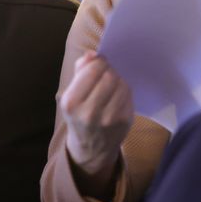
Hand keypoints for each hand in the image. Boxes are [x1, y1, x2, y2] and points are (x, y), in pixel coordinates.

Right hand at [60, 51, 133, 176]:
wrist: (91, 147)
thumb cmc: (80, 114)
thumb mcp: (72, 93)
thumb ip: (81, 69)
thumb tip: (93, 54)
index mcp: (71, 102)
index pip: (93, 70)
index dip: (98, 62)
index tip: (98, 64)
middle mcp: (89, 112)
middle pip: (109, 76)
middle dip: (108, 70)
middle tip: (106, 73)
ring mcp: (109, 118)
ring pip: (121, 84)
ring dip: (118, 79)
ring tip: (111, 85)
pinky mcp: (124, 120)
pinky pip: (128, 94)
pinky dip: (124, 90)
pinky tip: (117, 95)